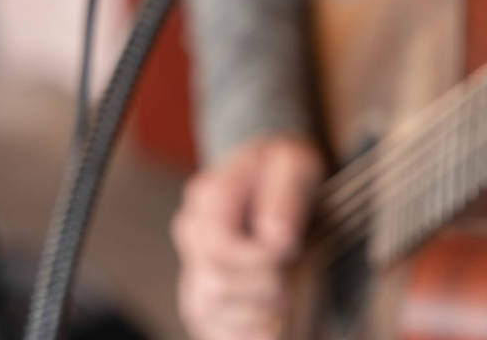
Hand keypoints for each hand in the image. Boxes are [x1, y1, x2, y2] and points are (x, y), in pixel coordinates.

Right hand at [172, 135, 323, 339]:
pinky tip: (274, 322)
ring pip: (209, 312)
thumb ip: (286, 197)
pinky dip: (247, 332)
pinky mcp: (203, 297)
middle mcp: (192, 234)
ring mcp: (193, 267)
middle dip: (262, 290)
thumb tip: (277, 241)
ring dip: (255, 315)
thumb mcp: (295, 164)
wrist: (275, 173)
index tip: (290, 253)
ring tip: (286, 299)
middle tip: (293, 282)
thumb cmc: (287, 168)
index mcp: (208, 197)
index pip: (219, 247)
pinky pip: (214, 330)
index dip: (257, 261)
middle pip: (215, 285)